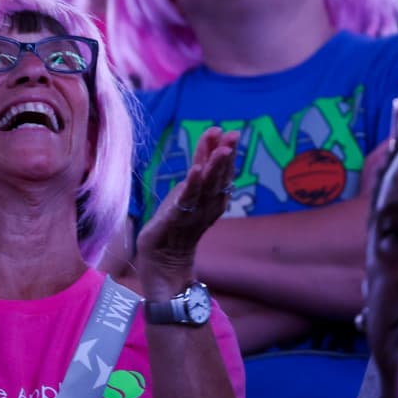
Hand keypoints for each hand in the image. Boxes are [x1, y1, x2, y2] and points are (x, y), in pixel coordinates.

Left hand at [135, 126, 238, 296]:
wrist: (163, 265)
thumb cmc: (173, 231)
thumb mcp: (185, 200)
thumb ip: (194, 182)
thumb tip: (202, 160)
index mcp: (210, 201)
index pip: (220, 173)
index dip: (223, 152)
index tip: (226, 131)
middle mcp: (206, 207)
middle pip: (218, 178)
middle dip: (225, 155)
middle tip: (233, 134)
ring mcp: (193, 215)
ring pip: (207, 188)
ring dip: (214, 167)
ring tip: (221, 148)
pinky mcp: (176, 221)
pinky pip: (187, 201)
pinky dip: (192, 185)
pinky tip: (196, 169)